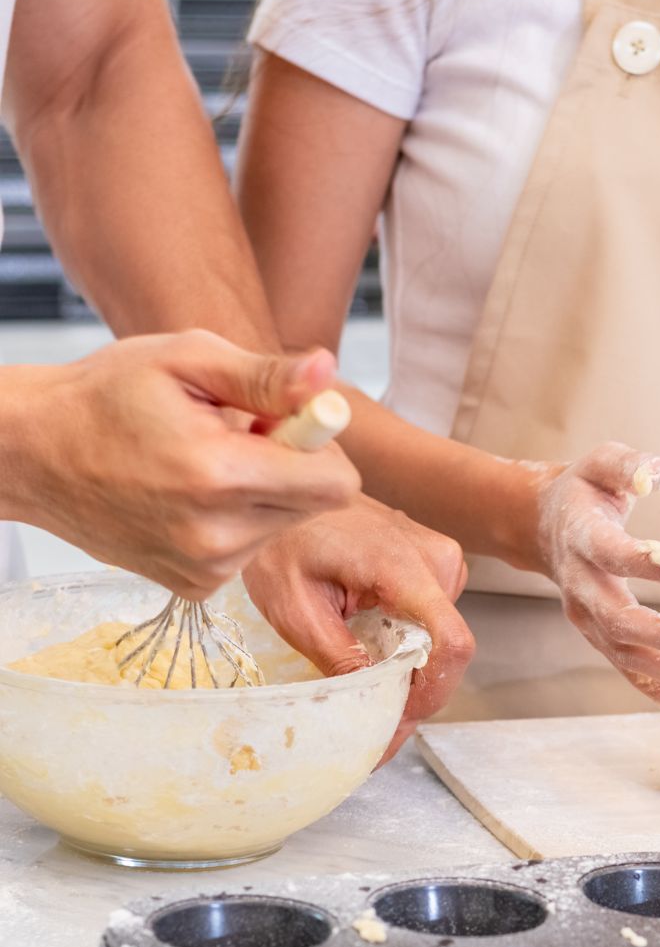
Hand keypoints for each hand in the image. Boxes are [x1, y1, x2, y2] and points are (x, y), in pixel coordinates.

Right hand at [4, 329, 360, 597]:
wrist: (35, 453)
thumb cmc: (105, 397)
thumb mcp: (186, 359)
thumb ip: (265, 376)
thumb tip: (326, 376)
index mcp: (222, 474)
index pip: (336, 486)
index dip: (322, 447)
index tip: (288, 424)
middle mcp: (218, 535)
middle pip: (312, 507)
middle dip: (289, 467)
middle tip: (235, 437)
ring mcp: (205, 568)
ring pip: (279, 529)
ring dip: (259, 495)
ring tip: (203, 465)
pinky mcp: (194, 587)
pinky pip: (247, 552)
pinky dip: (233, 523)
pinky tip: (188, 497)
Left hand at [243, 498, 473, 759]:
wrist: (286, 485)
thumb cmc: (283, 538)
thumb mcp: (294, 608)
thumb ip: (339, 658)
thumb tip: (372, 707)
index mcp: (401, 565)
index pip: (450, 643)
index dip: (430, 694)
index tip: (398, 722)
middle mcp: (435, 558)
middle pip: (445, 650)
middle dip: (412, 693)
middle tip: (373, 726)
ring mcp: (438, 557)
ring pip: (439, 639)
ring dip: (408, 670)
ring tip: (364, 683)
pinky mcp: (432, 562)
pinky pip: (431, 620)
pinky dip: (406, 645)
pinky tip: (372, 648)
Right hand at [531, 444, 659, 708]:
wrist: (542, 525)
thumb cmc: (584, 491)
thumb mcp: (601, 462)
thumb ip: (627, 466)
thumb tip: (653, 475)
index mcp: (581, 538)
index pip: (611, 554)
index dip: (646, 562)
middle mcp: (580, 585)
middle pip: (619, 620)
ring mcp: (584, 615)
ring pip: (624, 652)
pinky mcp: (596, 634)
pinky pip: (623, 667)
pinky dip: (652, 687)